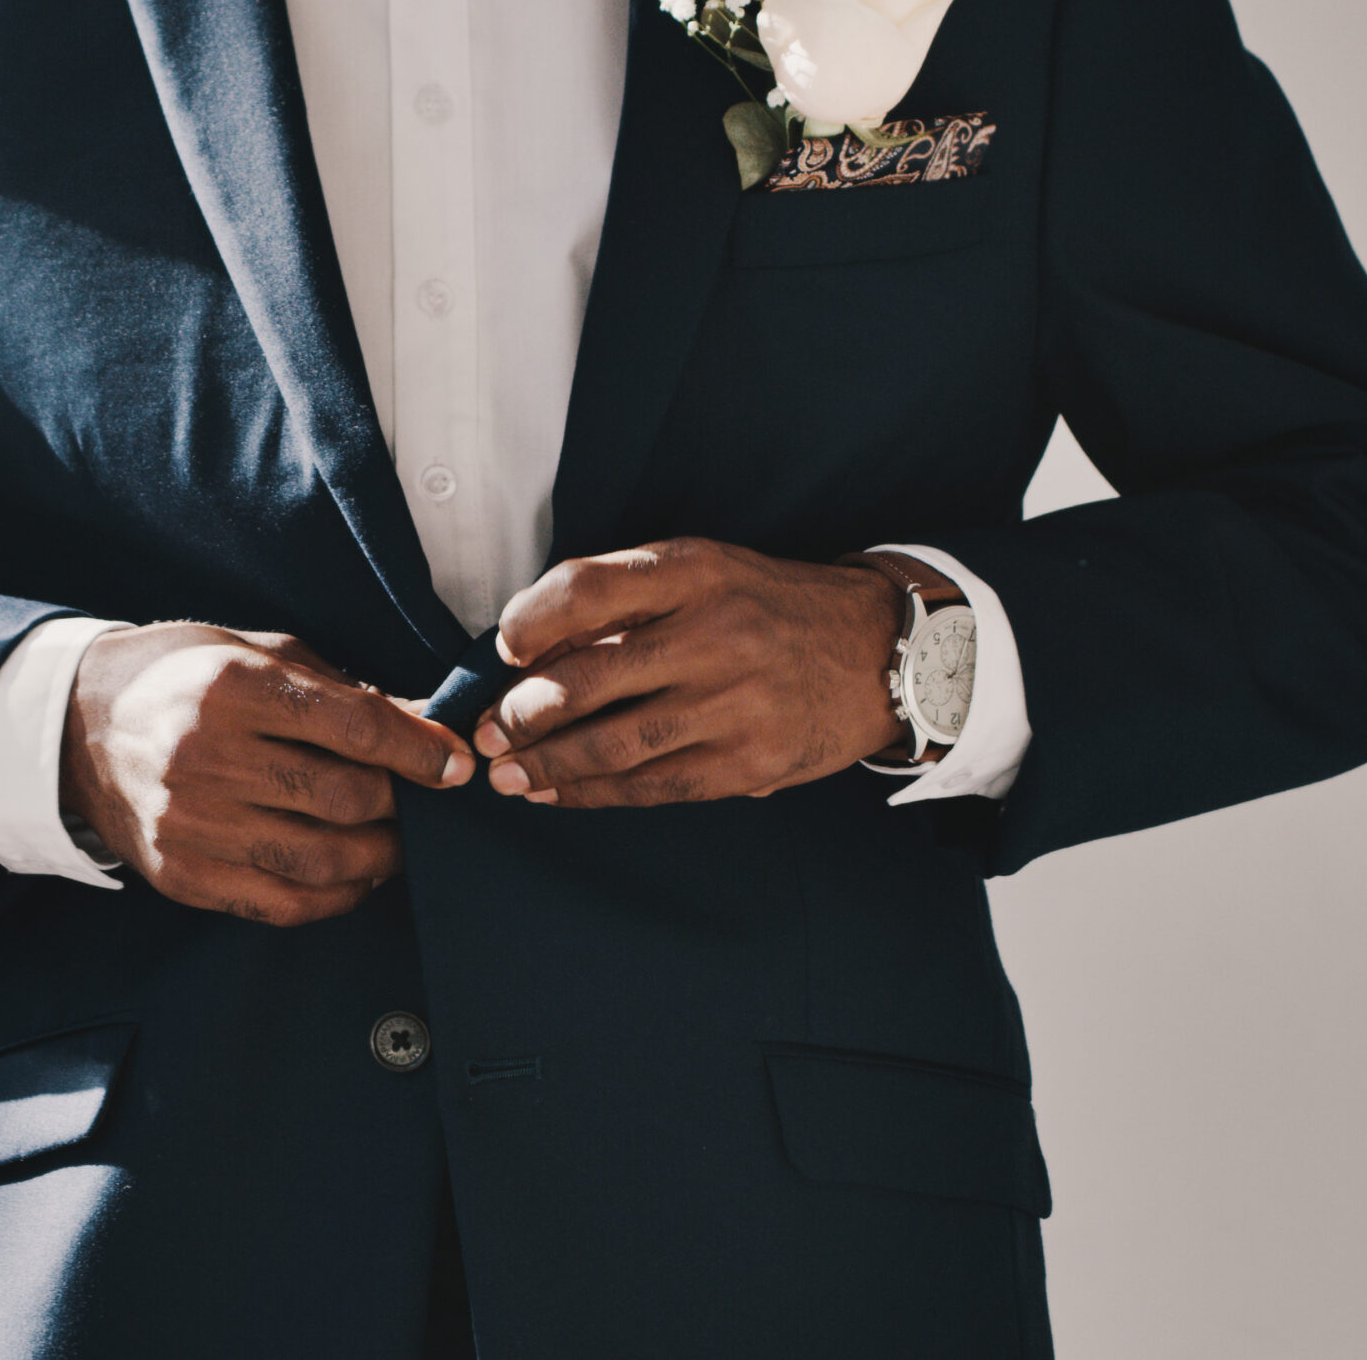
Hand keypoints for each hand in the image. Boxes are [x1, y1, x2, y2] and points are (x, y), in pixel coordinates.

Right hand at [61, 623, 473, 925]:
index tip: (455, 765)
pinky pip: (283, 904)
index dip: (419, 750)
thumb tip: (429, 725)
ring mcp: (190, 825)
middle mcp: (205, 757)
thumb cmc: (179, 678)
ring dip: (381, 856)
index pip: (353, 727)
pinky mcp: (182, 875)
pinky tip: (355, 874)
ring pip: (322, 860)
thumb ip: (343, 693)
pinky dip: (337, 896)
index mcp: (230, 687)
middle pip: (344, 798)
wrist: (75, 729)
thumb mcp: (257, 654)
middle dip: (403, 804)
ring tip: (396, 839)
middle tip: (424, 800)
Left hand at [472, 537, 905, 808]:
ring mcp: (734, 704)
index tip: (505, 648)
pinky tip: (556, 792)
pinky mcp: (748, 764)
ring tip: (506, 773)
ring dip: (545, 765)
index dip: (531, 622)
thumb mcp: (709, 572)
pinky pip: (651, 787)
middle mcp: (715, 634)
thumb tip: (534, 649)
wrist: (879, 654)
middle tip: (486, 731)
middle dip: (522, 713)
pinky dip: (592, 794)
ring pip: (613, 745)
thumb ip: (629, 599)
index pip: (588, 588)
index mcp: (696, 572)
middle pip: (589, 678)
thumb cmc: (770, 609)